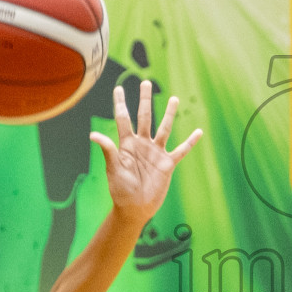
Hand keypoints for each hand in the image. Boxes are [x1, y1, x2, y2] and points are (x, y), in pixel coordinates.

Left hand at [90, 80, 200, 222]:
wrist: (135, 208)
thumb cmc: (120, 190)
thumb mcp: (113, 169)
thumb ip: (108, 150)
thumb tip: (93, 135)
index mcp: (126, 144)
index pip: (123, 118)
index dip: (120, 103)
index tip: (118, 88)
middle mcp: (142, 144)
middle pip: (144, 117)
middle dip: (144, 100)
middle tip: (145, 82)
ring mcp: (156, 153)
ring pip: (164, 128)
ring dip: (169, 113)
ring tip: (174, 98)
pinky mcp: (167, 164)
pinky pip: (181, 150)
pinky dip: (190, 142)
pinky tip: (198, 132)